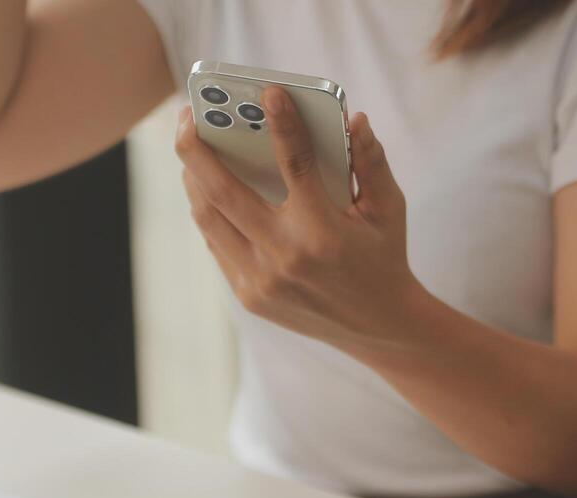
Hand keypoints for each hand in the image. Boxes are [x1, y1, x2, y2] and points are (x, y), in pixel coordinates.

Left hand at [175, 88, 426, 356]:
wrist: (377, 327)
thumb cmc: (383, 258)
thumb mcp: (389, 210)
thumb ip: (371, 162)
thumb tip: (354, 120)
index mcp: (322, 232)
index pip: (294, 165)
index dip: (281, 124)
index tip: (268, 92)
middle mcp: (285, 257)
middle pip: (223, 192)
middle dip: (196, 149)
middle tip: (187, 116)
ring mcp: (260, 280)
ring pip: (209, 219)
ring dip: (192, 179)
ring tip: (190, 150)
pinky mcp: (249, 296)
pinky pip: (218, 244)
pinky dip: (208, 212)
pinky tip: (204, 188)